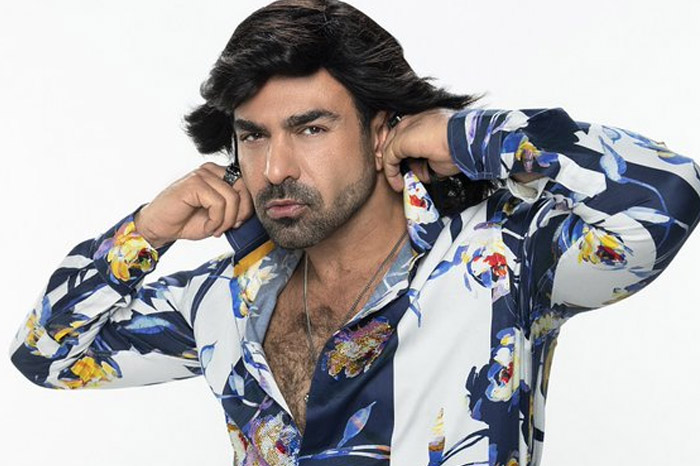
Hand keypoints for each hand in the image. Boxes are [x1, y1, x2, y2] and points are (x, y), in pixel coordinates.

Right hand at [133, 162, 253, 247]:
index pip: (246, 185)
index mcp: (219, 174)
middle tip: (228, 227)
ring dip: (226, 220)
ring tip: (215, 228)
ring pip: (232, 198)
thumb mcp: (219, 216)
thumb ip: (235, 208)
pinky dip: (216, 220)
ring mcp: (202, 174)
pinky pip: (218, 203)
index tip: (236, 223)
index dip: (247, 207)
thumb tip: (252, 210)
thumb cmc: (187, 221)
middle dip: (241, 213)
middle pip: (243, 188)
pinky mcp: (194, 183)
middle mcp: (211, 170)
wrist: (160, 227)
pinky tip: (207, 226)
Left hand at [381, 108, 461, 191]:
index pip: (404, 135)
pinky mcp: (400, 140)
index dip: (401, 153)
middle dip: (392, 160)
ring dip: (392, 169)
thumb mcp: (440, 154)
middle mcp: (413, 121)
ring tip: (398, 183)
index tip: (404, 168)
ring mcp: (405, 128)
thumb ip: (425, 160)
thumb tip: (416, 170)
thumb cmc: (460, 147)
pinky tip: (398, 184)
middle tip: (396, 176)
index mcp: (424, 120)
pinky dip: (391, 173)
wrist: (464, 141)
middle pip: (393, 140)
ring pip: (389, 149)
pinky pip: (389, 158)